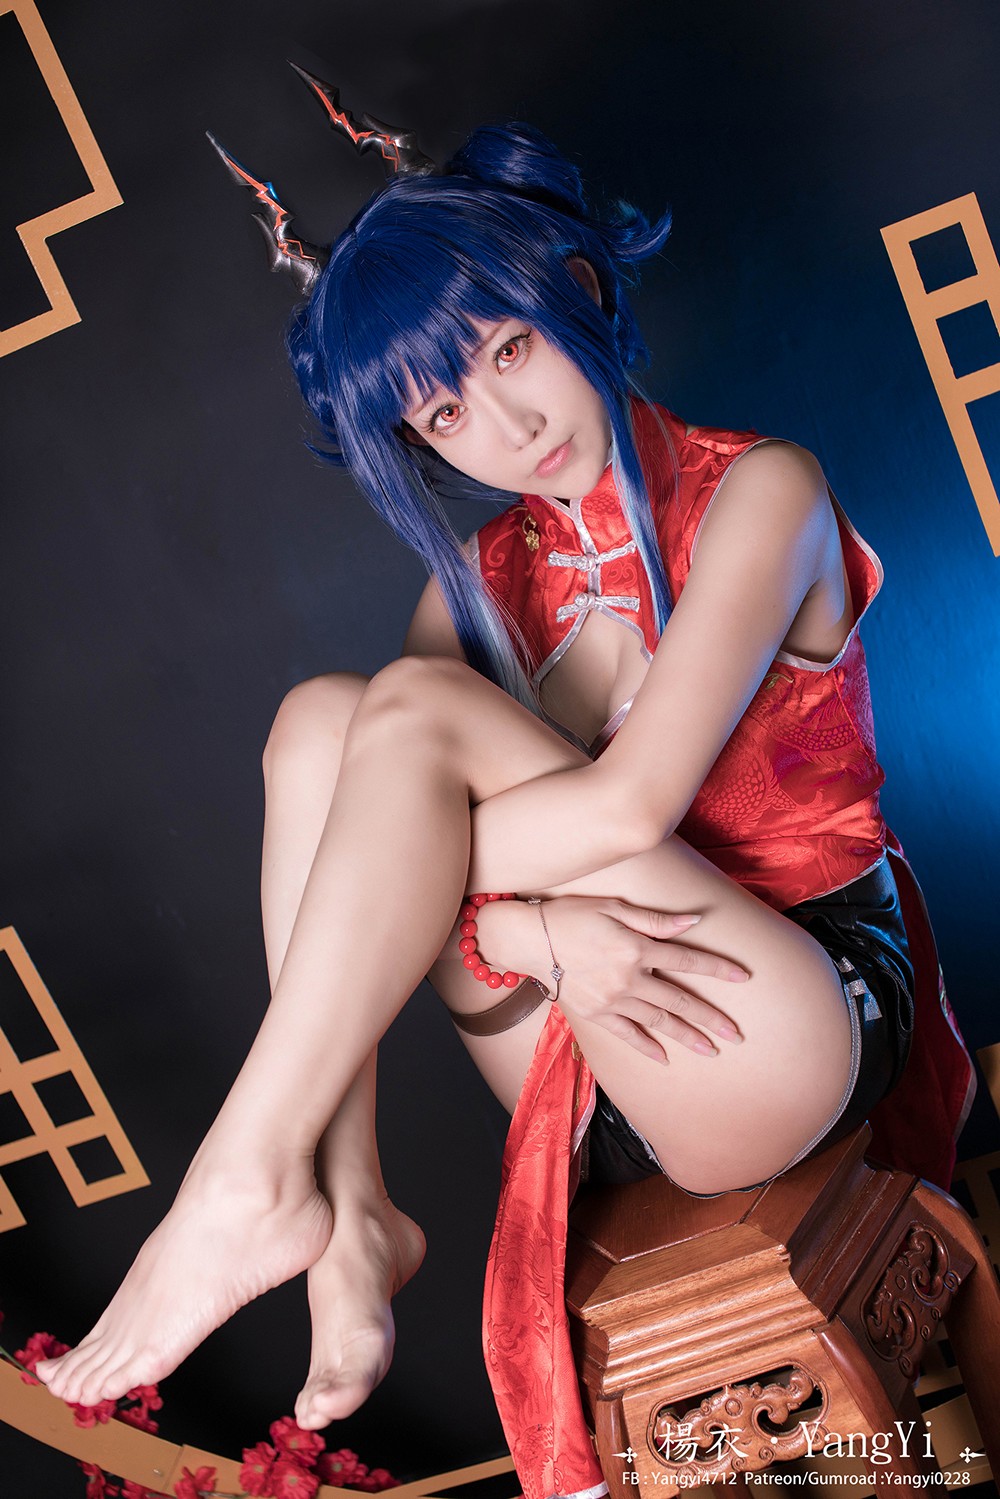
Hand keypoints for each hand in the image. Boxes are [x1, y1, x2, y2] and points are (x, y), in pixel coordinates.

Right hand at [539, 895, 748, 1062]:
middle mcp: (629, 978)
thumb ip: (654, 920)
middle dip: (711, 1018)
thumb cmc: (571, 916)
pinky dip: (647, 1046)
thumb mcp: (614, 908)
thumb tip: (693, 921)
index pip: (687, 959)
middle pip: (680, 1000)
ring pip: (659, 1021)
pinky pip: (627, 1035)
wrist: (528, 940)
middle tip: (736, 1034)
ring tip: (712, 1050)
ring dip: (688, 1036)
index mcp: (637, 948)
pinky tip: (665, 1057)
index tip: (743, 978)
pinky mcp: (596, 1014)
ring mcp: (613, 1000)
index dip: (717, 968)